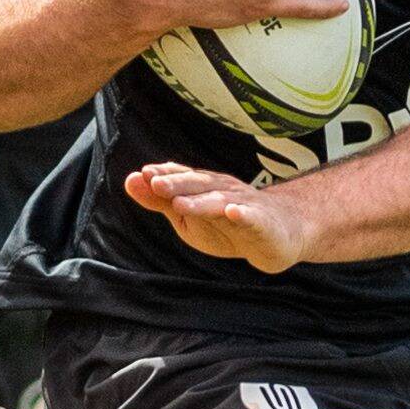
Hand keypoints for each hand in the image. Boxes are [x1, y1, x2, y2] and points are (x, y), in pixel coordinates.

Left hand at [125, 160, 312, 273]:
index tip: (143, 174)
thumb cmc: (229, 223)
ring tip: (181, 204)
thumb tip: (129, 180)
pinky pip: (253, 218)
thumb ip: (161, 201)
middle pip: (199, 185)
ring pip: (221, 202)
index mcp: (205, 187)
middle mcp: (224, 190)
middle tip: (155, 183)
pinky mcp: (263, 224)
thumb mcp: (190, 216)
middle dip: (177, 183)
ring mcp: (246, 205)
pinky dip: (244, 214)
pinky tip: (234, 213)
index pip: (182, 178)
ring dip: (201, 202)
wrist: (280, 234)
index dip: (164, 175)